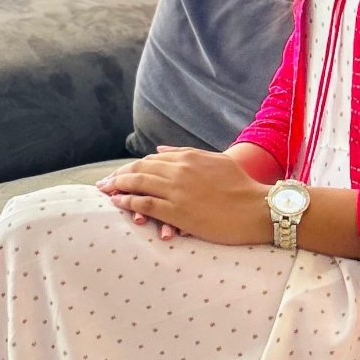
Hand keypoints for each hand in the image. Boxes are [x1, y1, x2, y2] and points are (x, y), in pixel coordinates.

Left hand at [97, 148, 270, 245]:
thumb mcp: (215, 161)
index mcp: (188, 157)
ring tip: (104, 191)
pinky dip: (128, 202)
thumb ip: (186, 153)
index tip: (120, 173)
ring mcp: (176, 190)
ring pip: (138, 184)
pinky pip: (144, 204)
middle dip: (118, 175)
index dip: (133, 166)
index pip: (152, 159)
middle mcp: (179, 170)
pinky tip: (117, 203)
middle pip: (139, 169)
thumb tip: (160, 149)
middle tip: (103, 183)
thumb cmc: (241, 186)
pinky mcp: (177, 211)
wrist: (256, 208)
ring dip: (118, 187)